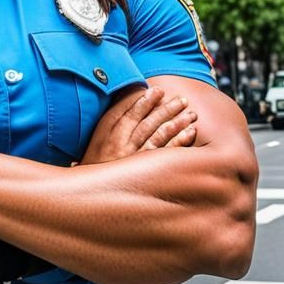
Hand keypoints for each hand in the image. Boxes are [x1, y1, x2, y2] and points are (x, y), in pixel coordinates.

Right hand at [79, 86, 196, 165]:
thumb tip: (131, 100)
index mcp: (109, 136)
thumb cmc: (96, 162)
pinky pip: (166, 154)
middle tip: (182, 100)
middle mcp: (122, 146)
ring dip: (177, 123)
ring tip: (191, 114)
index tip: (158, 90)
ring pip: (159, 135)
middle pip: (148, 123)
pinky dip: (179, 141)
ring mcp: (135, 159)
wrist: (93, 192)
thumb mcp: (98, 139)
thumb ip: (112, 121)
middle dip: (166, 109)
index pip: (130, 114)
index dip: (145, 101)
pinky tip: (190, 133)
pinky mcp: (146, 172)